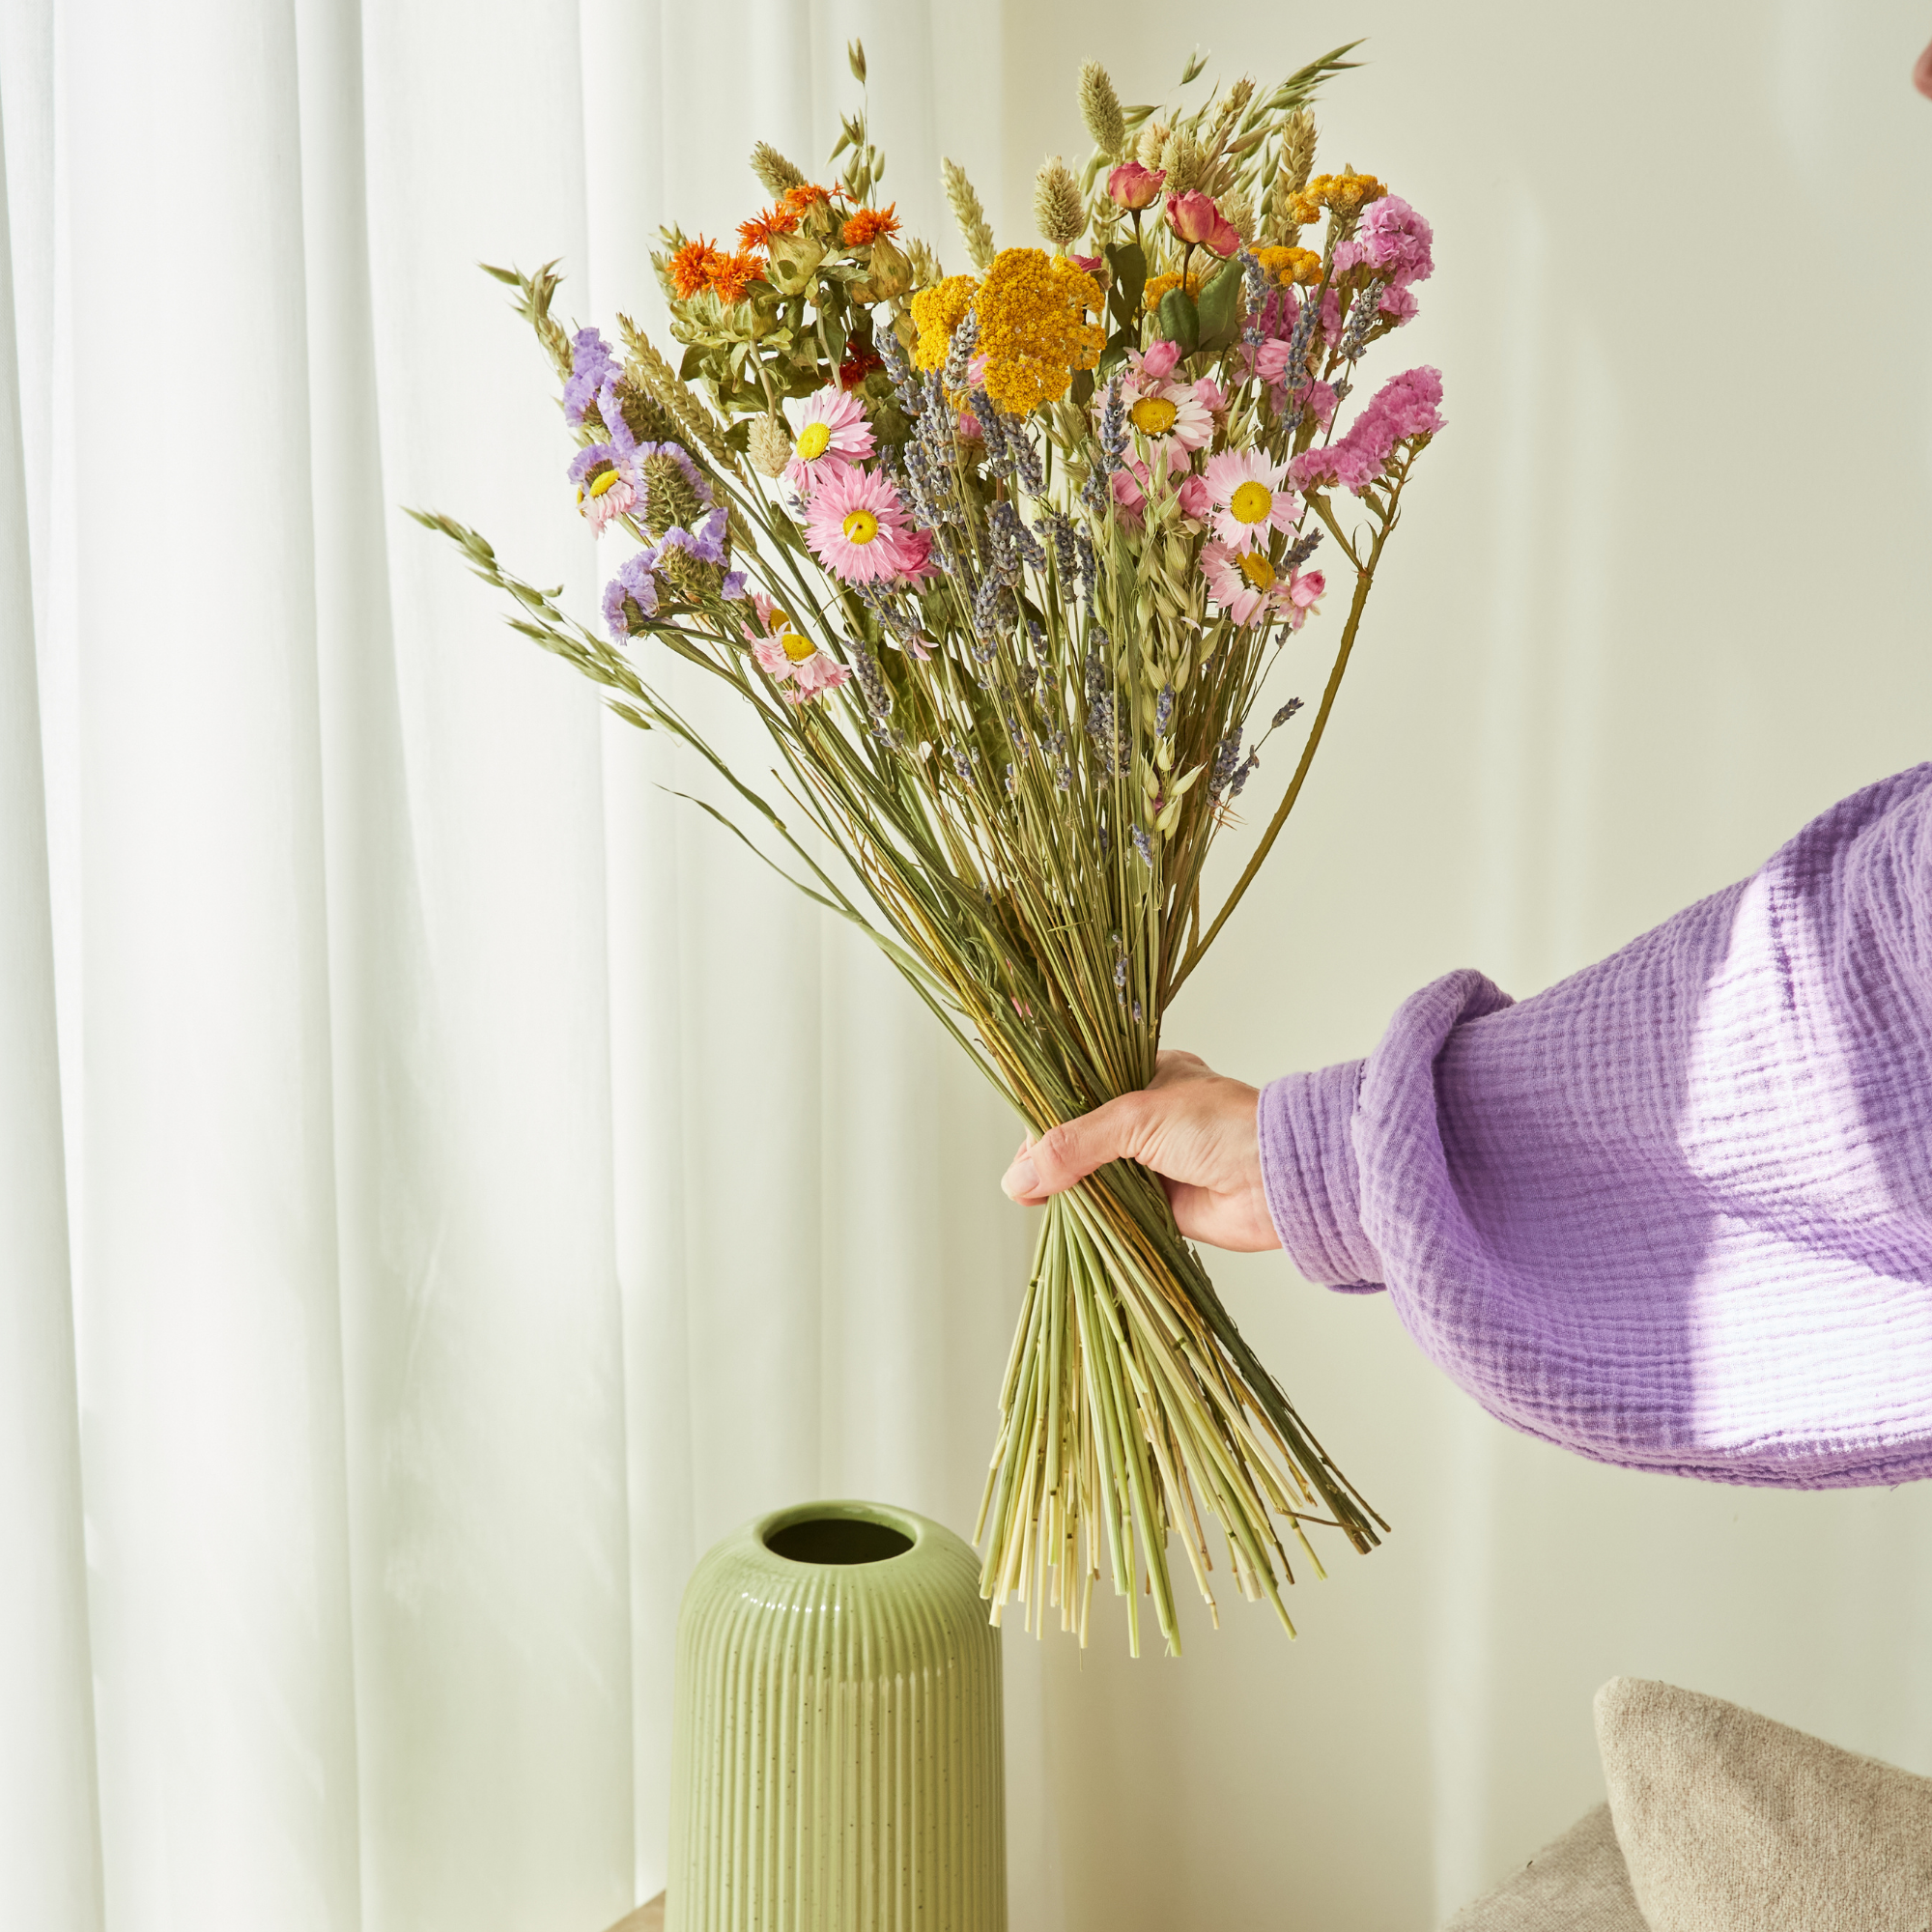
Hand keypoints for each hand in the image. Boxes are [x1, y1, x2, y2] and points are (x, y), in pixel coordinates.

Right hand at [999, 1050, 1280, 1251]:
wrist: (1282, 1181)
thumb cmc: (1225, 1127)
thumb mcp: (1138, 1119)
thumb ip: (1076, 1144)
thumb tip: (1019, 1178)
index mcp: (1144, 1075)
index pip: (1078, 1086)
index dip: (1046, 1107)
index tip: (1018, 1127)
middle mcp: (1145, 1116)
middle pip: (1078, 1133)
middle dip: (1048, 1154)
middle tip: (1021, 1175)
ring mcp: (1151, 1160)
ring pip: (1090, 1172)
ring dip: (1064, 1186)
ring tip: (1030, 1197)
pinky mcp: (1158, 1202)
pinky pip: (1110, 1208)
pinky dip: (1087, 1214)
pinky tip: (1060, 1216)